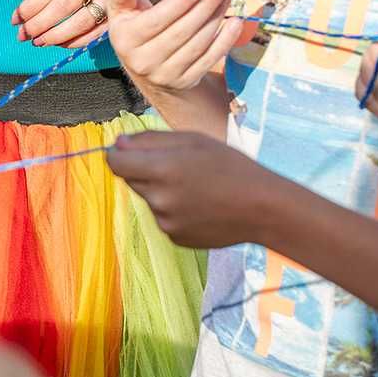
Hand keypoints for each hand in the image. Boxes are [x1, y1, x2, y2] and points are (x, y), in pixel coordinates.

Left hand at [14, 0, 192, 48]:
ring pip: (80, 20)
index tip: (16, 18)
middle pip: (63, 4)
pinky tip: (62, 44)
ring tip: (39, 41)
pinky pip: (97, 30)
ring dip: (56, 34)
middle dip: (39, 23)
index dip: (31, 4)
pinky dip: (77, 40)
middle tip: (23, 35)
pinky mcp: (127, 9)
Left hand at [106, 129, 275, 248]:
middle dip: (145, 170)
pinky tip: (201, 206)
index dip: (119, 154)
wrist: (263, 208)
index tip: (129, 151)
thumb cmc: (230, 167)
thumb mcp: (191, 140)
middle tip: (179, 167)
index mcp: (161, 170)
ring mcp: (166, 222)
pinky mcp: (175, 237)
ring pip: (149, 199)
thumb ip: (148, 140)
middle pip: (131, 179)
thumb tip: (117, 144)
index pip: (114, 163)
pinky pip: (163, 217)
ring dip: (162, 191)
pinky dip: (175, 210)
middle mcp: (159, 198)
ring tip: (197, 188)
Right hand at [109, 0, 244, 95]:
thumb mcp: (122, 11)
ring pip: (197, 44)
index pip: (155, 21)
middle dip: (203, 7)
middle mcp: (143, 61)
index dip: (177, 5)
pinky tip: (235, 23)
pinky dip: (225, 41)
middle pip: (180, 31)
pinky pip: (209, 59)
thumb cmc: (136, 28)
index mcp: (126, 40)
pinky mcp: (185, 81)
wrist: (146, 68)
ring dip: (216, 18)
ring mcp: (165, 74)